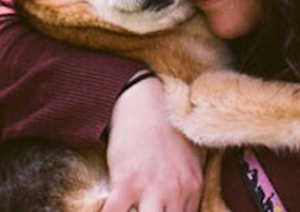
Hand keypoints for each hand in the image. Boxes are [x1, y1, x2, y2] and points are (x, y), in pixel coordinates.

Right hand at [102, 76, 204, 211]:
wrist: (144, 100)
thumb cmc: (165, 124)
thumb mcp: (190, 154)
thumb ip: (188, 181)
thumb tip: (185, 196)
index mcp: (192, 187)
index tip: (160, 211)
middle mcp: (175, 192)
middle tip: (146, 210)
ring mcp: (150, 189)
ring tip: (130, 209)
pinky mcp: (126, 183)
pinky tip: (107, 210)